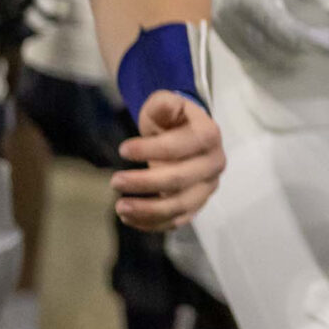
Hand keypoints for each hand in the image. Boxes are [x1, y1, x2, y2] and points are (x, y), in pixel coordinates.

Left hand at [112, 90, 225, 231]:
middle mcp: (214, 164)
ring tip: (119, 207)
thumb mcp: (166, 104)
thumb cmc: (172, 121)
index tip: (122, 149)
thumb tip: (164, 106)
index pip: (180, 147)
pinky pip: (177, 221)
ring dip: (148, 210)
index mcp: (209, 136)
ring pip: (179, 206)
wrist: (186, 137)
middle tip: (114, 181)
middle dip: (144, 182)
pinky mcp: (197, 205)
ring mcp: (207, 188)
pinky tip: (128, 218)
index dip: (150, 150)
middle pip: (179, 180)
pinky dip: (152, 224)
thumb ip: (164, 103)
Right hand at [207, 0, 328, 66]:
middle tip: (328, 45)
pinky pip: (239, 48)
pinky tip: (280, 38)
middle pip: (268, 47)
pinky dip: (261, 50)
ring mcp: (218, 19)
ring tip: (307, 43)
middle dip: (300, 50)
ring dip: (281, 55)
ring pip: (252, 53)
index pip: (283, 30)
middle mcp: (229, 12)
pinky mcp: (214, 22)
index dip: (311, 40)